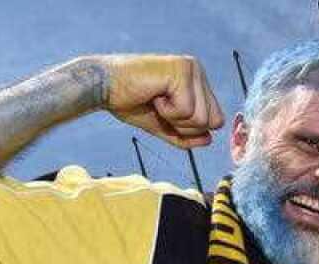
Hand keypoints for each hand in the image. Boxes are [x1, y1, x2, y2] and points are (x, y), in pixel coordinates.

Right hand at [101, 55, 224, 148]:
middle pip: (212, 121)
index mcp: (196, 81)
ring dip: (174, 119)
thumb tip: (209, 140)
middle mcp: (197, 70)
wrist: (102, 88)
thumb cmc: (129, 102)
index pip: (215, 119)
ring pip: (202, 118)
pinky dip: (167, 111)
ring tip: (156, 100)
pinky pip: (187, 111)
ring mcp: (191, 68)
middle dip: (184, 126)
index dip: (190, 129)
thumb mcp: (163, 125)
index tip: (166, 113)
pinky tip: (153, 95)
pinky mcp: (181, 71)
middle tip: (159, 108)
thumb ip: (186, 135)